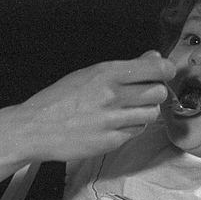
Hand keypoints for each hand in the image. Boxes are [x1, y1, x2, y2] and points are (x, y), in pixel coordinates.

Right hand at [14, 51, 172, 161]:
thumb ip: (124, 68)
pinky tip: (114, 125)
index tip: (165, 73)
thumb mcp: (88, 74)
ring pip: (151, 114)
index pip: (155, 68)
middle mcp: (112, 95)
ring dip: (144, 112)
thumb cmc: (58, 100)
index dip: (166, 71)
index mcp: (106, 73)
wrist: (34, 128)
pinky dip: (131, 128)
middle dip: (155, 93)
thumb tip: (154, 58)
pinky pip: (135, 132)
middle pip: (158, 92)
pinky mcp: (111, 141)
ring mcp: (112, 120)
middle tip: (143, 94)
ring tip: (127, 111)